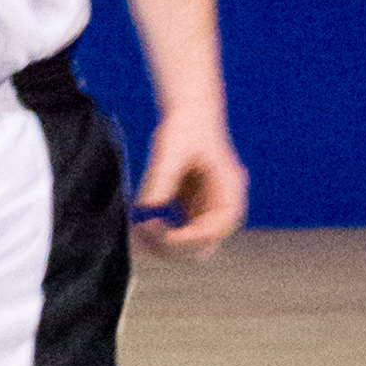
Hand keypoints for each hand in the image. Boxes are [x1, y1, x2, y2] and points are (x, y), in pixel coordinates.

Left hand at [130, 107, 248, 256]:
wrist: (188, 116)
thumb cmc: (185, 128)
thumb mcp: (170, 151)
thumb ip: (160, 180)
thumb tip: (146, 210)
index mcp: (230, 191)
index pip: (216, 230)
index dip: (188, 238)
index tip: (156, 229)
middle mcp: (222, 208)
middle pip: (203, 247)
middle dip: (173, 248)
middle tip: (143, 232)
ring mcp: (206, 214)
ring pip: (188, 249)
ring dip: (162, 247)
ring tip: (136, 231)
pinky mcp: (191, 214)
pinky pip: (176, 238)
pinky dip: (157, 238)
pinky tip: (138, 227)